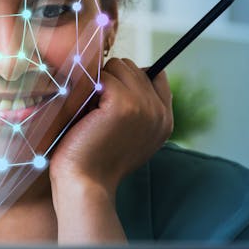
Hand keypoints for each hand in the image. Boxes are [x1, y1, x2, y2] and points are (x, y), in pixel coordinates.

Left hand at [48, 58, 172, 241]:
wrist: (84, 182)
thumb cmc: (95, 159)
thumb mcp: (126, 133)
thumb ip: (136, 107)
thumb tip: (124, 71)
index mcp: (165, 120)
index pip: (155, 74)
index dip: (128, 79)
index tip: (109, 97)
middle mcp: (159, 112)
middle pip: (132, 67)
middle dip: (109, 80)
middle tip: (95, 109)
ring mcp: (143, 106)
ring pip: (118, 66)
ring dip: (98, 82)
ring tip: (91, 111)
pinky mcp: (123, 104)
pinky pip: (104, 76)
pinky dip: (89, 88)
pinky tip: (85, 113)